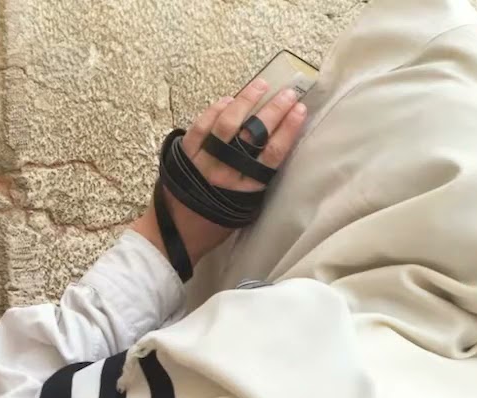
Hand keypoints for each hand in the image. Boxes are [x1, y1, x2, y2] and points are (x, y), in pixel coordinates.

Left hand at [132, 77, 307, 264]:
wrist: (176, 234)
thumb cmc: (216, 225)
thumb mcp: (246, 208)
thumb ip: (258, 180)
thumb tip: (273, 146)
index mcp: (246, 191)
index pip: (273, 154)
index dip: (288, 129)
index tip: (300, 111)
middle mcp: (226, 174)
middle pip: (254, 134)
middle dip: (274, 110)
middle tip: (288, 93)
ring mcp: (204, 162)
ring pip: (227, 124)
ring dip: (246, 101)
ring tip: (260, 85)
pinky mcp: (184, 154)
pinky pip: (201, 127)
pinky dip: (215, 110)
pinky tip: (228, 100)